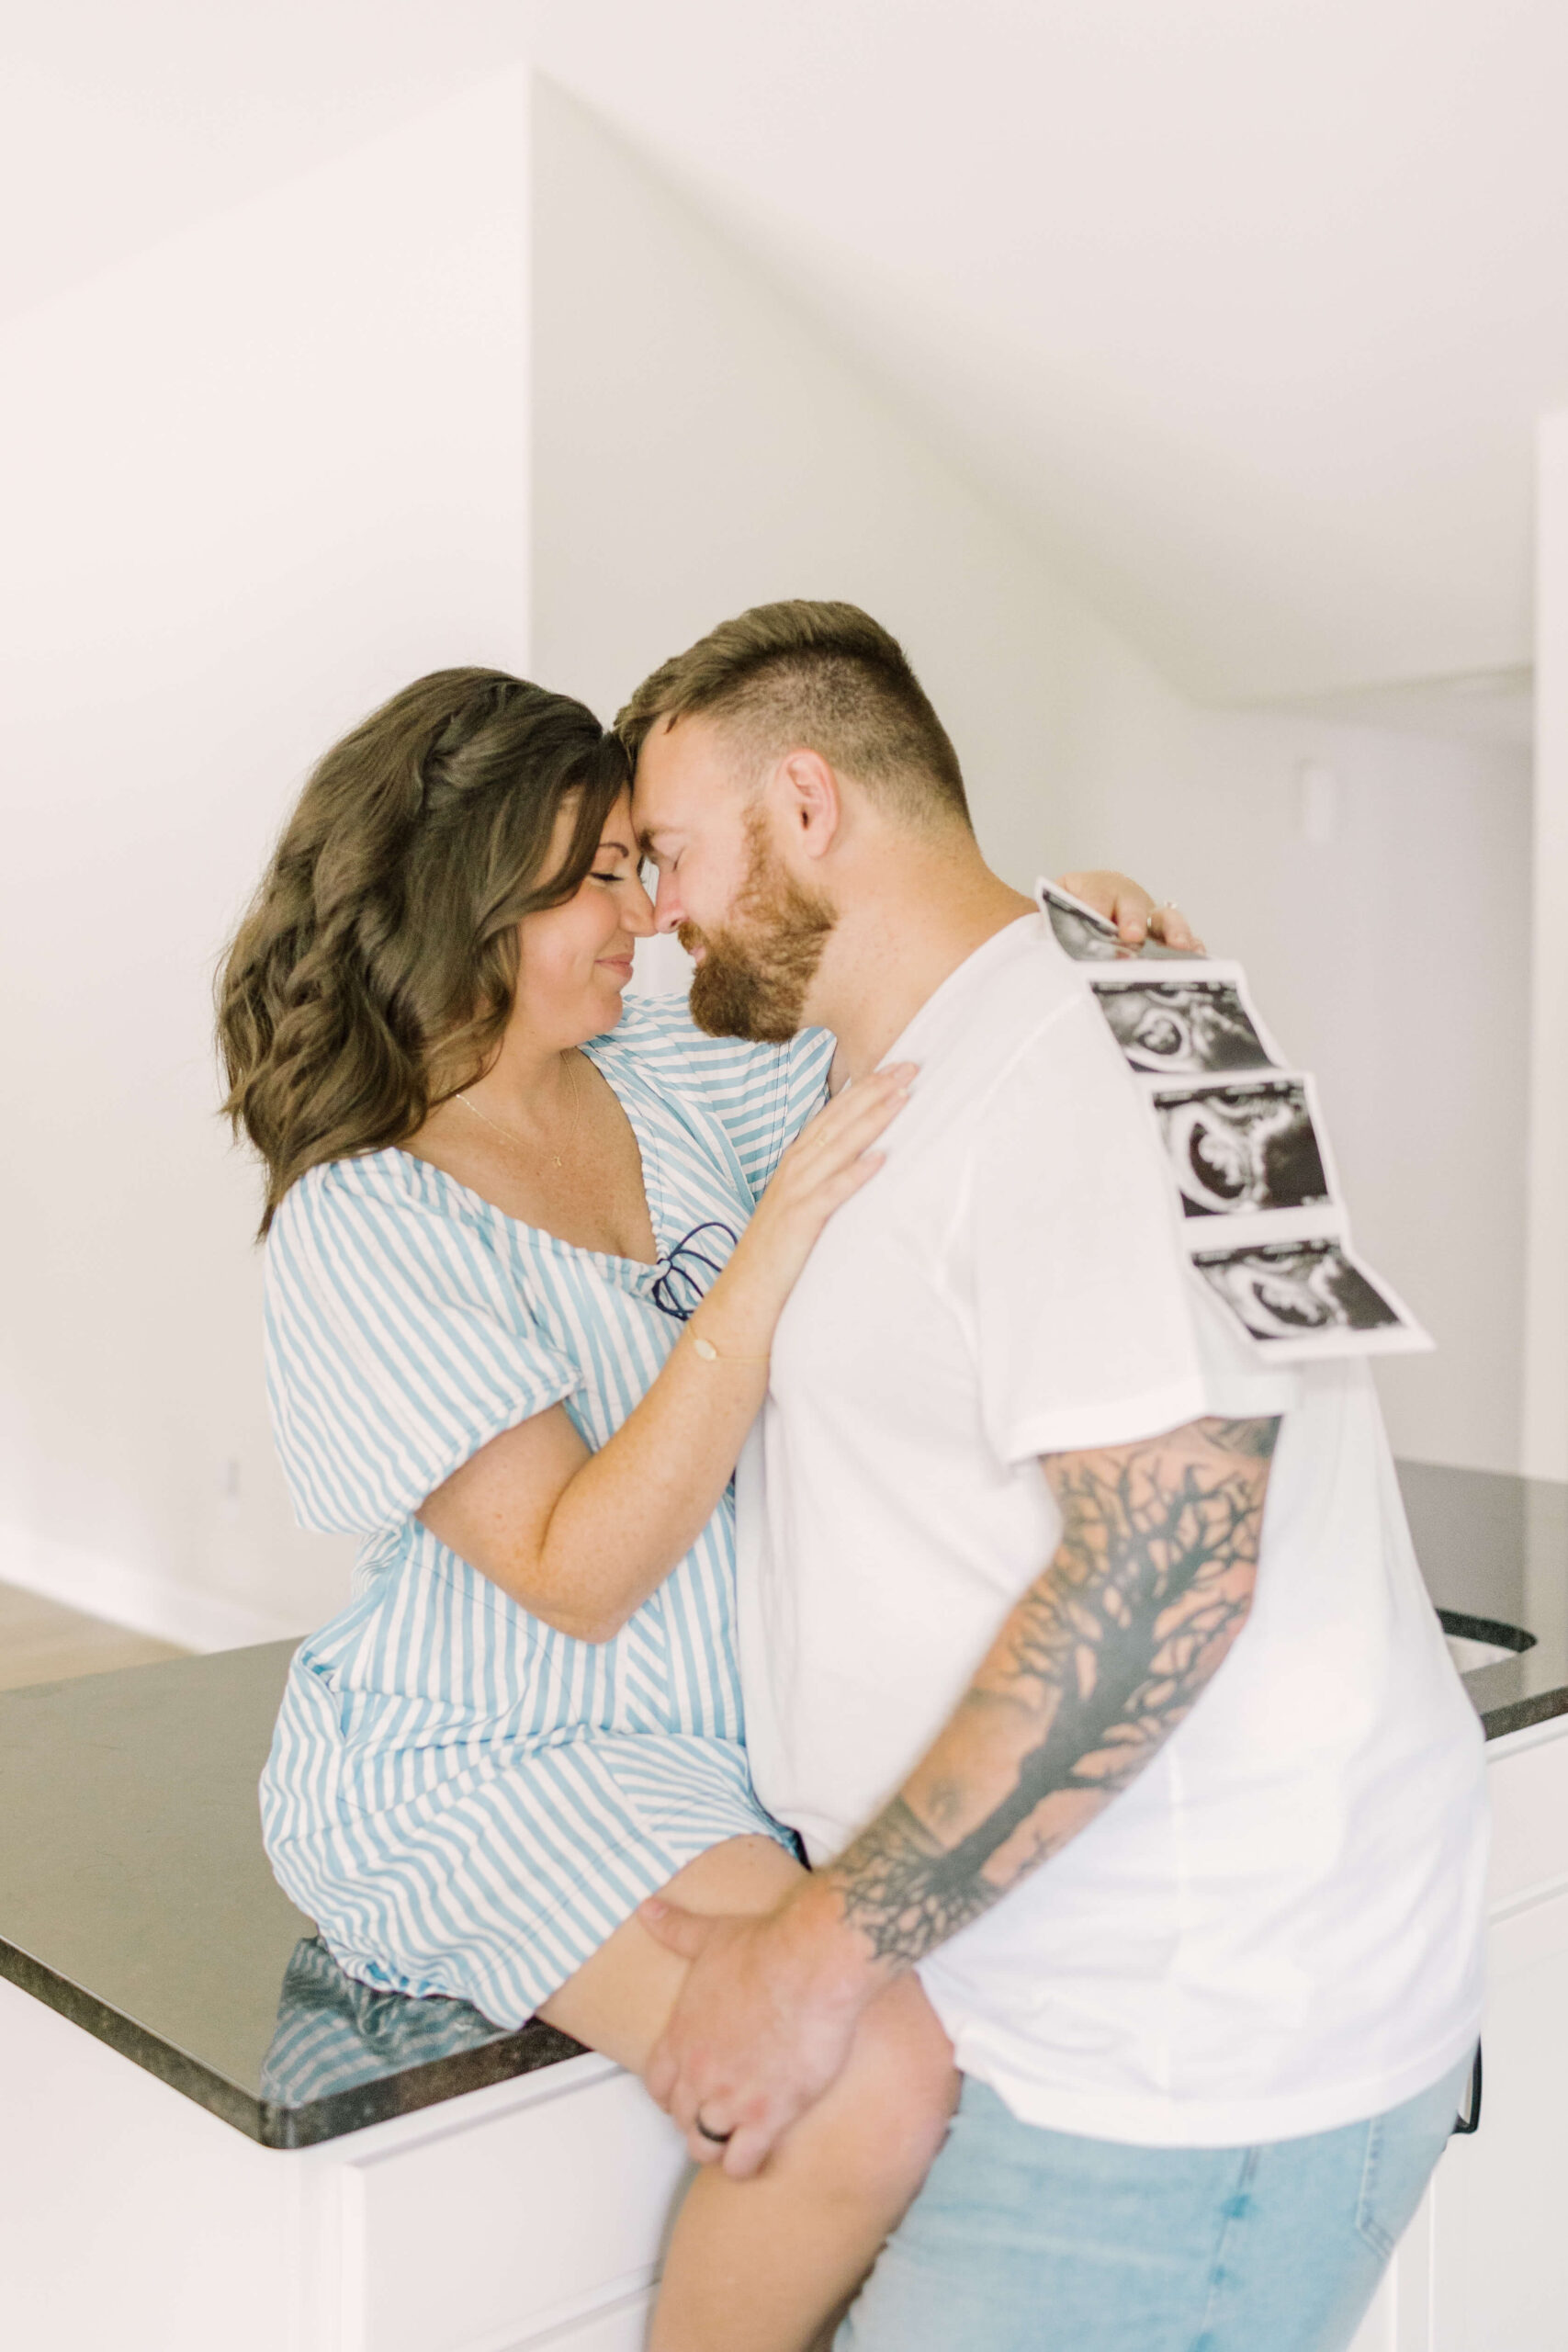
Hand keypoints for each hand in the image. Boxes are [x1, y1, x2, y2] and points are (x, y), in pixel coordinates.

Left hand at [639, 1893, 872, 2178]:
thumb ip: (676, 1929)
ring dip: (718, 2146)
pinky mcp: (769, 2116)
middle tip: (719, 2113)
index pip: (657, 2084)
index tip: (688, 2090)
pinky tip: (762, 2151)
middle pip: (681, 2117)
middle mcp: (699, 2073)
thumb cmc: (767, 1947)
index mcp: (681, 2036)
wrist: (812, 1963)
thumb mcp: (712, 1935)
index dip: (671, 2091)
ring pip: (705, 2146)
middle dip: (696, 2118)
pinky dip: (747, 2163)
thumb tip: (648, 1909)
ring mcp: (730, 2099)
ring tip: (737, 2139)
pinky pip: (742, 2162)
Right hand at [701, 1062, 915, 1350]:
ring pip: (838, 1147)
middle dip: (874, 1091)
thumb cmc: (778, 1252)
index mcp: (795, 1163)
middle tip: (909, 1066)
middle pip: (839, 1121)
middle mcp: (794, 1170)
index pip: (833, 1115)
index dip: (864, 1089)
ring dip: (871, 1120)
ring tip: (902, 1097)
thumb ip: (823, 1178)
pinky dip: (855, 1174)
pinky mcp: (799, 1222)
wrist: (746, 1294)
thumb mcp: (800, 1204)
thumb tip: (859, 1158)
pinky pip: (831, 1193)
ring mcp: (795, 1194)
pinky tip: (880, 1157)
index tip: (894, 1067)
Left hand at [1056, 870, 1204, 952]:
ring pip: (1164, 919)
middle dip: (1134, 918)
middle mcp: (1121, 902)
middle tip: (1131, 936)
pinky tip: (1198, 958)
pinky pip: (1181, 941)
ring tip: (1180, 946)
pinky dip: (1191, 947)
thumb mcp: (1048, 924)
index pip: (1095, 893)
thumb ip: (1051, 927)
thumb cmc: (1054, 933)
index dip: (1098, 905)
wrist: (1057, 940)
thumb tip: (1055, 943)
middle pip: (1134, 903)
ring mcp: (1146, 920)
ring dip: (1173, 931)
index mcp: (1090, 891)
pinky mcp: (1162, 941)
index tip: (1096, 916)